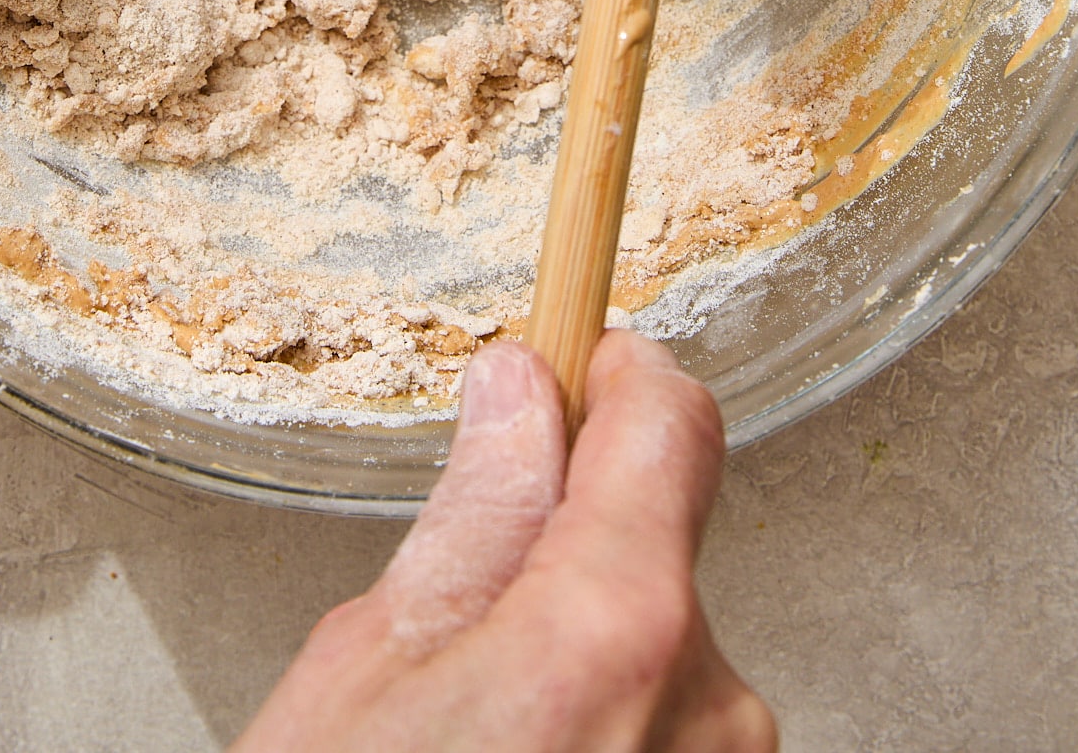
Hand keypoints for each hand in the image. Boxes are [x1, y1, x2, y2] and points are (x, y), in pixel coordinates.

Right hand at [235, 330, 774, 752]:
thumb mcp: (364, 676)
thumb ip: (471, 521)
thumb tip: (518, 399)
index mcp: (612, 628)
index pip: (673, 424)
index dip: (621, 375)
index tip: (584, 363)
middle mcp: (712, 708)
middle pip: (657, 558)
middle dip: (568, 564)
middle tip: (456, 646)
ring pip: (663, 666)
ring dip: (587, 676)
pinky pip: (677, 751)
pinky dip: (611, 752)